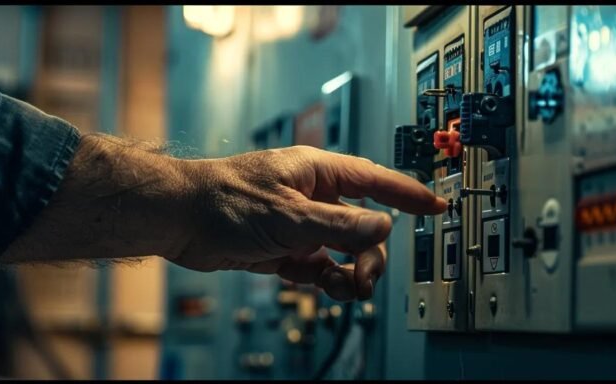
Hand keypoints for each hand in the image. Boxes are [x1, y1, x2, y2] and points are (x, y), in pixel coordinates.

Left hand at [174, 145, 446, 300]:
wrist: (179, 220)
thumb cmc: (225, 201)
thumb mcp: (290, 216)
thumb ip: (340, 226)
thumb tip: (383, 228)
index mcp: (317, 172)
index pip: (375, 180)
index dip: (408, 194)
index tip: (435, 206)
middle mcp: (312, 196)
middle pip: (363, 226)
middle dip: (370, 253)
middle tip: (364, 277)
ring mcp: (299, 224)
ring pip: (343, 250)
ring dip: (351, 271)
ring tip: (345, 289)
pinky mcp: (284, 248)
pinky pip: (320, 267)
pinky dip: (327, 280)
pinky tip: (326, 289)